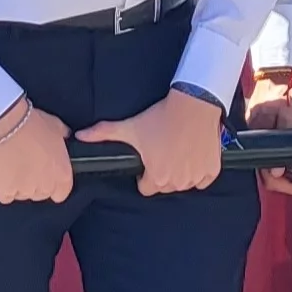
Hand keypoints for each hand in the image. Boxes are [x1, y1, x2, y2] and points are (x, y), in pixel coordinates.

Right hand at [0, 100, 72, 203]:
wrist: (8, 125)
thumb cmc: (33, 124)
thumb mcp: (56, 126)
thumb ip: (62, 137)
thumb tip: (63, 136)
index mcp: (62, 174)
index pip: (61, 192)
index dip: (53, 185)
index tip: (47, 175)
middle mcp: (46, 186)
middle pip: (41, 194)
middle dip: (35, 182)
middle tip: (27, 164)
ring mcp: (25, 191)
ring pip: (23, 195)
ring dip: (18, 185)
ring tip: (13, 165)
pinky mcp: (5, 191)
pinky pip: (6, 196)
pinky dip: (3, 188)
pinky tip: (2, 174)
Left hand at [75, 88, 225, 195]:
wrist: (193, 104)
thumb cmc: (160, 117)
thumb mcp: (130, 127)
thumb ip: (103, 134)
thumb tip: (79, 136)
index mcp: (157, 178)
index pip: (147, 187)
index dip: (146, 174)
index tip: (149, 159)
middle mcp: (177, 183)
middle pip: (166, 186)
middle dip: (163, 173)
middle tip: (163, 151)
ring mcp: (196, 177)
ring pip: (185, 183)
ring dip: (181, 172)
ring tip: (177, 150)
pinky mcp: (212, 170)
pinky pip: (203, 179)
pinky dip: (199, 171)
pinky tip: (193, 154)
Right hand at [245, 67, 291, 194]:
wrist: (281, 64)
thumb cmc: (288, 84)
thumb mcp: (291, 113)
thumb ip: (284, 141)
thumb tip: (276, 171)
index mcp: (259, 133)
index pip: (268, 172)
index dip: (289, 184)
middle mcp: (256, 137)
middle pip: (269, 173)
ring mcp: (260, 133)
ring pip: (272, 163)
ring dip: (291, 174)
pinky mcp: (265, 128)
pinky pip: (273, 152)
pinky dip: (287, 160)